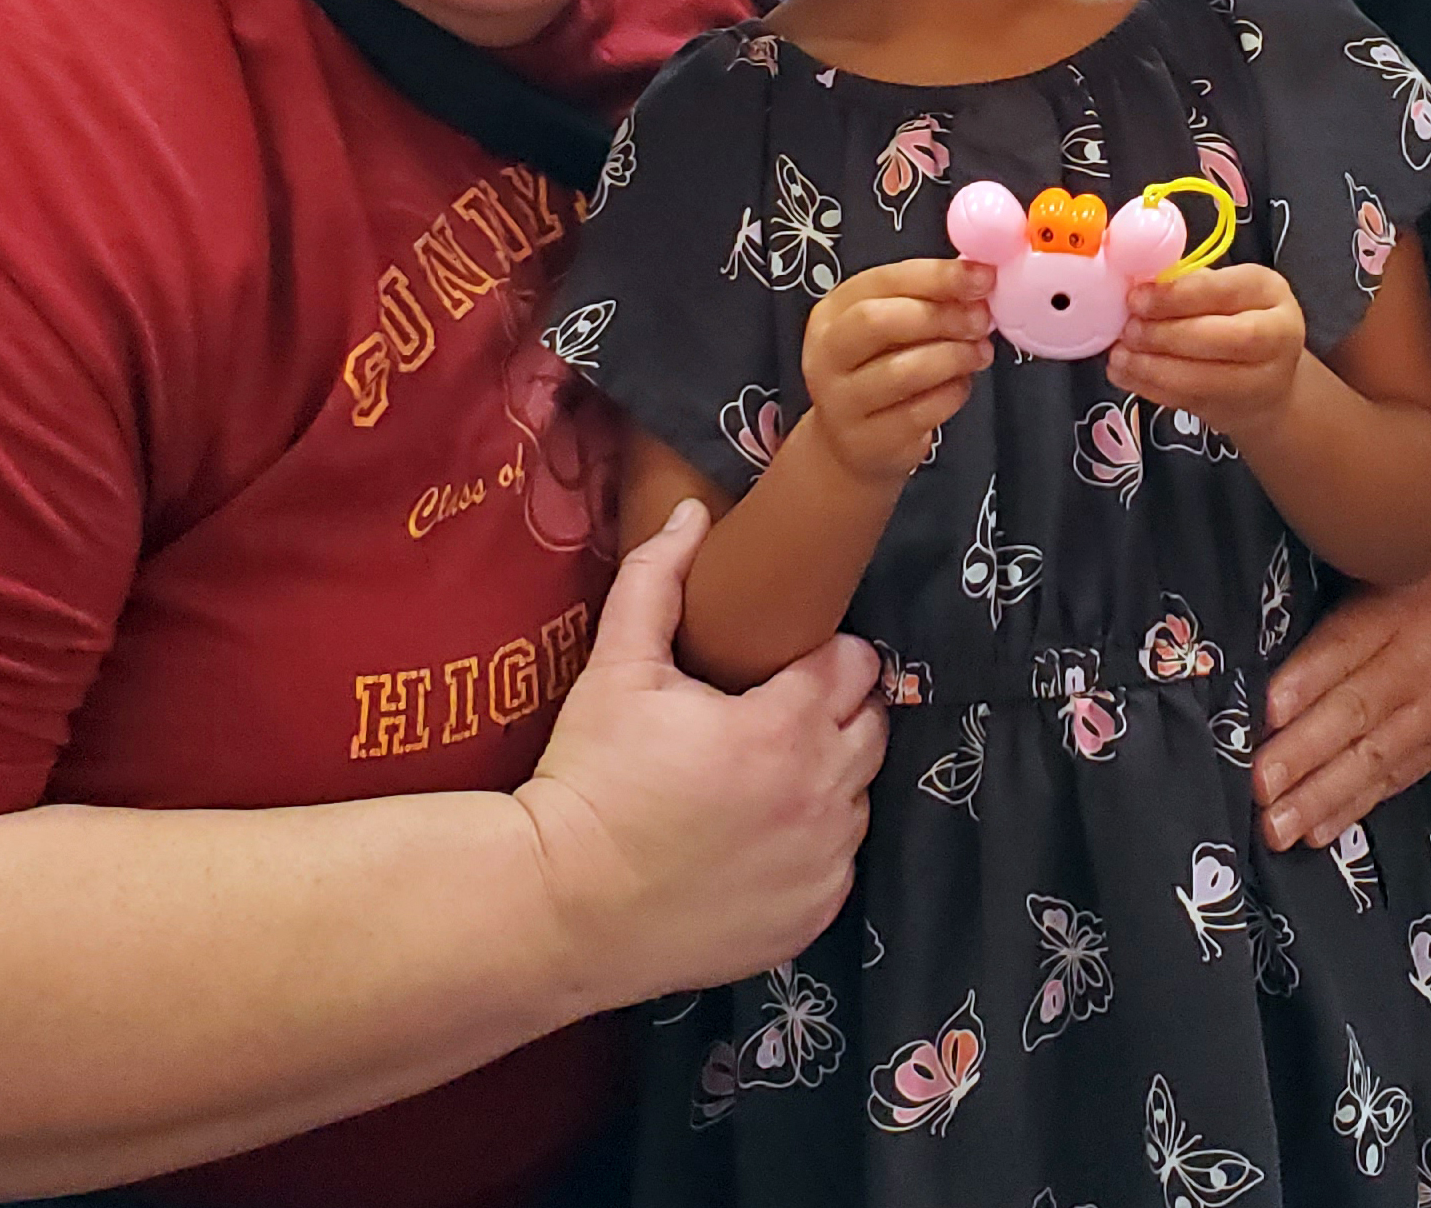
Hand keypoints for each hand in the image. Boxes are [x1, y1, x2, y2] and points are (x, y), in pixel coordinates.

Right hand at [521, 499, 887, 1001]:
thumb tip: (693, 512)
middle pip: (871, 724)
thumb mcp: (616, 668)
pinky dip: (813, 845)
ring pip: (860, 795)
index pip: (853, 663)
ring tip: (765, 774)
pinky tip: (759, 836)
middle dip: (835, 710)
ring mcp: (822, 865)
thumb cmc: (590, 779)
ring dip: (829, 776)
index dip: (821, 655)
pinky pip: (839, 863)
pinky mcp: (810, 917)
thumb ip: (657, 579)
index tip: (783, 663)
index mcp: (787, 727)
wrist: (559, 906)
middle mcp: (822, 797)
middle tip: (777, 713)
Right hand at [800, 259, 992, 485]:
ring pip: (902, 370)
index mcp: (832, 312)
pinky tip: (961, 384)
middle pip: (880, 321)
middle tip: (981, 320)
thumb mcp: (891, 327)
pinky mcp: (868, 441)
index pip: (883, 281)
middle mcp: (826, 354)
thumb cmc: (879, 370)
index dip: (938, 276)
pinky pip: (920, 412)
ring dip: (954, 356)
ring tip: (979, 352)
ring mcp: (841, 401)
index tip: (983, 277)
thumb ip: (924, 300)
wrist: (852, 443)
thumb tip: (977, 281)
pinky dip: (952, 393)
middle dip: (941, 316)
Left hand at [1109, 263, 1304, 438]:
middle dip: (1167, 335)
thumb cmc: (1232, 318)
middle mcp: (1277, 334)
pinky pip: (1187, 400)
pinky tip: (1125, 372)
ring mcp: (1261, 379)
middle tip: (1129, 330)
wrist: (1265, 377)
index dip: (1177, 296)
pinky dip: (1148, 387)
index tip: (1137, 298)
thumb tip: (1135, 280)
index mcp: (1269, 290)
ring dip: (1152, 367)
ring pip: (1205, 378)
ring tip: (1120, 355)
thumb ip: (1183, 282)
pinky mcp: (1234, 409)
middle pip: (1225, 338)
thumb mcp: (1219, 288)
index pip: (1224, 291)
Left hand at [1250, 511, 1430, 850]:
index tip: (1266, 712)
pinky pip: (1398, 778)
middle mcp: (1415, 667)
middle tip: (1257, 786)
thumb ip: (1348, 566)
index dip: (1305, 681)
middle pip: (1354, 712)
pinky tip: (1321, 828)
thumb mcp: (1407, 544)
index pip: (1346, 647)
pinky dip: (1359, 805)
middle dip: (1302, 755)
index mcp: (1398, 610)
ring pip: (1373, 758)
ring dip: (1322, 796)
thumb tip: (1284, 589)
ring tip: (1278, 826)